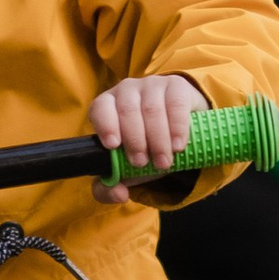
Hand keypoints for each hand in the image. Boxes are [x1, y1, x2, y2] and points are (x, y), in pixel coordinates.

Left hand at [92, 72, 205, 195]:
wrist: (178, 128)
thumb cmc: (145, 146)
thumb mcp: (126, 169)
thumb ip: (111, 187)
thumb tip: (119, 194)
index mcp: (107, 106)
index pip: (100, 108)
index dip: (105, 124)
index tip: (113, 145)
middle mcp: (126, 91)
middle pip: (127, 110)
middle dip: (135, 140)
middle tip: (142, 163)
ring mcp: (152, 85)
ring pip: (151, 109)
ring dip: (157, 139)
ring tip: (163, 162)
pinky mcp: (176, 85)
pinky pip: (175, 104)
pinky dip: (177, 127)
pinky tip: (178, 145)